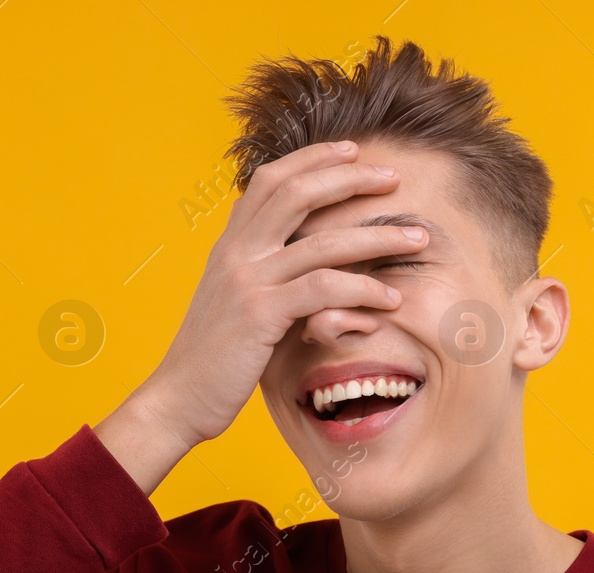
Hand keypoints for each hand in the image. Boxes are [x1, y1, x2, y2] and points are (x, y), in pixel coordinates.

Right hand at [97, 141, 428, 493]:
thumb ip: (257, 273)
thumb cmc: (212, 360)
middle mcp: (236, 253)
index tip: (353, 152)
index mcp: (230, 245)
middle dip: (351, 179)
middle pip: (298, 192)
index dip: (313, 158)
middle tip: (394, 178)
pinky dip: (363, 291)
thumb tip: (290, 257)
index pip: (271, 180)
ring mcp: (247, 281)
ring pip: (322, 241)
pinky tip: (390, 300)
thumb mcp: (231, 303)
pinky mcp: (261, 315)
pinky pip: (323, 289)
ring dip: (377, 237)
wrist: (177, 399)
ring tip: (416, 239)